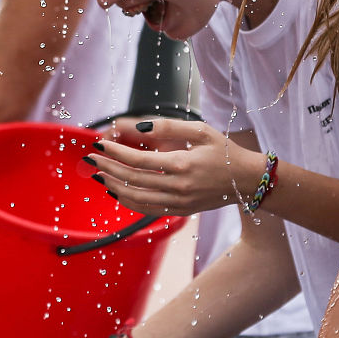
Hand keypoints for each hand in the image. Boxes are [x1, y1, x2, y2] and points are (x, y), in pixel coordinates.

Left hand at [85, 117, 259, 214]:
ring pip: (136, 198)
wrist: (248, 180)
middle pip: (133, 179)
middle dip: (108, 168)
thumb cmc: (225, 151)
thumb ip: (167, 127)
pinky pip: (148, 209)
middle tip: (91, 159)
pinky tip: (117, 192)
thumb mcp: (200, 130)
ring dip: (114, 187)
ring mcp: (179, 202)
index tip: (99, 144)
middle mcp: (178, 186)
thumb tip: (138, 126)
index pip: (138, 160)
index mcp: (182, 164)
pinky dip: (129, 201)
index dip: (115, 153)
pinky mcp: (180, 211)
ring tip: (99, 176)